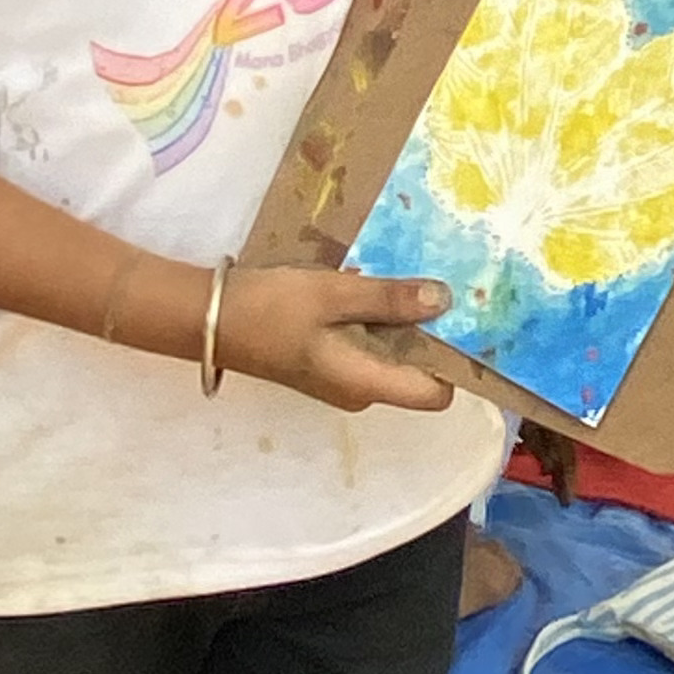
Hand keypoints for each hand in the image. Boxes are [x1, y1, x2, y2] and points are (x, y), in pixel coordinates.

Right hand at [218, 264, 455, 414]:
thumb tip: (445, 301)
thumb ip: (390, 300)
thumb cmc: (272, 309)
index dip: (455, 364)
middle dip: (429, 333)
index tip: (465, 322)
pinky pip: (366, 345)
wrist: (209, 320)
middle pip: (415, 371)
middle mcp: (359, 391)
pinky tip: (367, 285)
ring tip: (406, 279)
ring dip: (399, 323)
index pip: (435, 394)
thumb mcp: (334, 296)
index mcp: (366, 384)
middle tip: (440, 285)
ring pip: (390, 355)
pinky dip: (373, 321)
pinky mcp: (325, 363)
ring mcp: (340, 379)